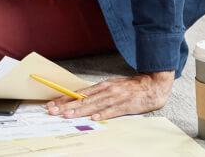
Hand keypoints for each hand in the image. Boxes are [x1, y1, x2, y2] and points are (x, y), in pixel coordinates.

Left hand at [46, 71, 174, 120]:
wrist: (152, 85)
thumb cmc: (129, 88)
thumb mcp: (110, 87)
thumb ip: (96, 94)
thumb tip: (79, 100)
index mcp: (101, 86)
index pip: (79, 94)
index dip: (65, 99)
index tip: (52, 104)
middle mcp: (106, 90)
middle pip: (83, 100)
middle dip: (66, 106)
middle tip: (53, 110)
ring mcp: (116, 97)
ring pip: (94, 105)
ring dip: (80, 110)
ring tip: (68, 115)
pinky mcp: (126, 105)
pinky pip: (113, 110)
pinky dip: (103, 114)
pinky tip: (94, 118)